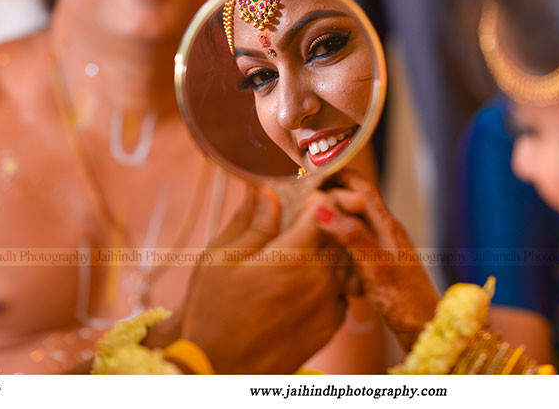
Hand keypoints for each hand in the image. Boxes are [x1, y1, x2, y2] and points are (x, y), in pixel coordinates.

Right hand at [180, 186, 347, 373]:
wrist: (219, 369)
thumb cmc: (212, 311)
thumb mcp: (222, 257)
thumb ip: (253, 221)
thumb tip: (269, 189)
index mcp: (293, 257)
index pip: (328, 209)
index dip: (320, 195)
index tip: (308, 194)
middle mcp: (320, 279)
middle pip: (341, 233)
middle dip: (329, 218)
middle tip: (307, 214)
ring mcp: (330, 304)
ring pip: (346, 261)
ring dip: (332, 247)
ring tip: (305, 246)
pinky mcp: (331, 325)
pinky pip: (343, 289)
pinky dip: (332, 278)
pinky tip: (307, 279)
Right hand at [314, 170, 439, 351]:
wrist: (427, 329)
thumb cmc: (405, 302)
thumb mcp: (376, 267)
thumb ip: (352, 236)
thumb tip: (323, 208)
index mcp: (386, 225)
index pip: (360, 184)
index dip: (335, 173)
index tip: (308, 172)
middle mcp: (385, 230)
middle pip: (354, 199)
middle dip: (328, 193)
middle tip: (298, 198)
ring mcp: (383, 247)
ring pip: (352, 222)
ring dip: (330, 217)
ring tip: (302, 221)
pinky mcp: (379, 265)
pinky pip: (353, 243)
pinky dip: (335, 241)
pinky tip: (320, 253)